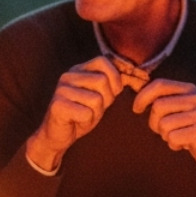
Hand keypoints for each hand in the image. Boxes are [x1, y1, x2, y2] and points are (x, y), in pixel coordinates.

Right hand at [25, 57, 123, 172]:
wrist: (58, 135)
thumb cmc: (81, 114)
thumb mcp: (101, 96)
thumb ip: (113, 83)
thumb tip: (138, 75)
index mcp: (79, 69)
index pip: (104, 61)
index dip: (115, 77)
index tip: (114, 92)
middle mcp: (68, 75)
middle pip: (102, 81)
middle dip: (105, 100)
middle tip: (93, 108)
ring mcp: (61, 89)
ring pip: (96, 99)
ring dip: (95, 113)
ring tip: (83, 114)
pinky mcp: (57, 105)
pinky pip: (86, 113)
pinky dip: (86, 121)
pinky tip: (76, 121)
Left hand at [131, 78, 195, 188]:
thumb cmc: (190, 129)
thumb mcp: (178, 109)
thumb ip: (162, 99)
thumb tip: (137, 92)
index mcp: (189, 89)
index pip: (159, 85)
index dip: (142, 96)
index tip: (137, 109)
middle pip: (158, 106)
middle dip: (154, 122)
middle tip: (164, 130)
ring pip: (164, 125)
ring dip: (165, 136)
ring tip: (177, 136)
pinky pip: (173, 138)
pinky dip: (174, 145)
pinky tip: (184, 144)